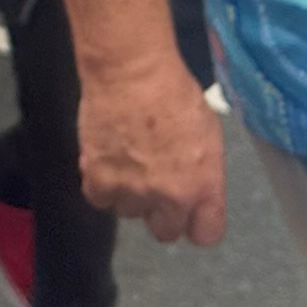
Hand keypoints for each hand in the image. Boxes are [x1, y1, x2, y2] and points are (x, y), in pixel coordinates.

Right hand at [80, 52, 225, 246]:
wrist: (132, 72)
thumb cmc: (176, 92)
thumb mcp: (208, 134)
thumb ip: (202, 173)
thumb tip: (193, 189)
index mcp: (203, 185)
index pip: (206, 234)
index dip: (197, 224)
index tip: (190, 212)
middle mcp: (170, 197)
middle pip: (166, 232)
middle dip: (162, 214)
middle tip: (156, 186)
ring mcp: (132, 192)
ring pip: (130, 214)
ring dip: (130, 195)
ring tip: (128, 162)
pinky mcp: (98, 182)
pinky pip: (101, 199)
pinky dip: (102, 185)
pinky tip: (108, 161)